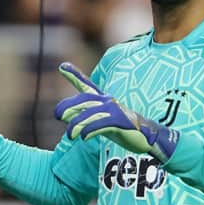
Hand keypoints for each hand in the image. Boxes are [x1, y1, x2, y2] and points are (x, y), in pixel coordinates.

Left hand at [55, 62, 178, 162]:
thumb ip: (84, 117)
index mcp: (102, 100)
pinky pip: (102, 124)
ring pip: (91, 114)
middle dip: (70, 106)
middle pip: (85, 100)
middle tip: (58, 115)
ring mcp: (114, 110)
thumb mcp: (100, 121)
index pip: (86, 86)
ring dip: (78, 124)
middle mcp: (107, 101)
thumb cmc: (120, 127)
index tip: (62, 67)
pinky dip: (90, 130)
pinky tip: (84, 137)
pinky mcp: (120, 121)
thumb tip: (64, 116)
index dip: (74, 75)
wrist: (145, 136)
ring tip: (71, 135)